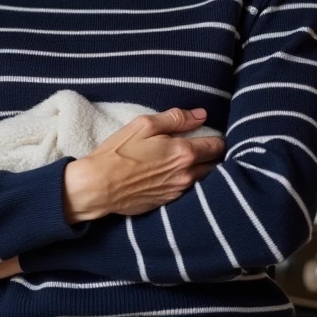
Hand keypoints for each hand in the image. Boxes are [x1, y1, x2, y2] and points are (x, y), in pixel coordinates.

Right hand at [63, 108, 224, 222]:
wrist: (99, 186)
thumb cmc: (119, 152)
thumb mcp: (144, 125)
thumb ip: (175, 118)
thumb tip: (201, 114)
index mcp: (183, 153)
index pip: (216, 146)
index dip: (217, 138)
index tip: (211, 134)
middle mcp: (185, 175)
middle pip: (215, 165)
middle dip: (212, 155)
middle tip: (204, 146)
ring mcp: (178, 191)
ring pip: (203, 179)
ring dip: (201, 169)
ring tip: (190, 160)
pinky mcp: (168, 203)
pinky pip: (188, 191)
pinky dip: (187, 181)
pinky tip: (174, 174)